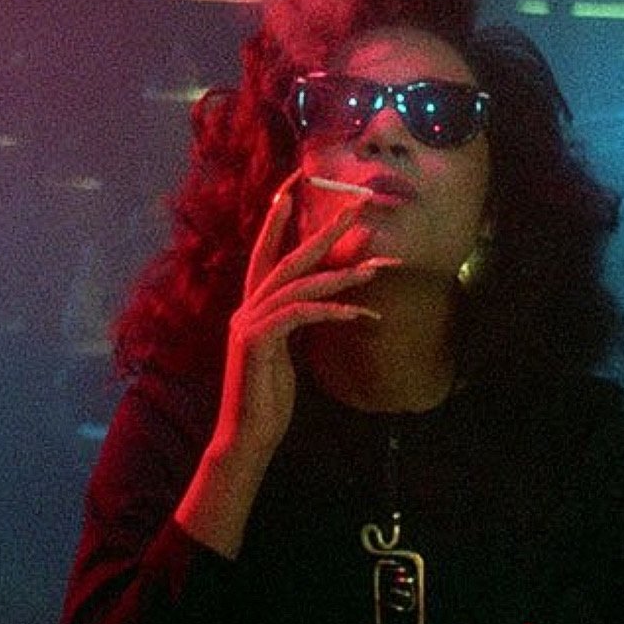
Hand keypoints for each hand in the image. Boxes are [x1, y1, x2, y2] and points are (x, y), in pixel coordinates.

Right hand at [219, 172, 392, 458]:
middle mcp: (246, 308)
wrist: (249, 435)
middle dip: (324, 231)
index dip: (276, 221)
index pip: (265, 255)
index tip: (292, 188)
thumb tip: (318, 302)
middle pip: (288, 259)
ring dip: (341, 275)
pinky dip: (330, 310)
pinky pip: (299, 316)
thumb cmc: (269, 397)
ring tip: (376, 268)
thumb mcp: (284, 353)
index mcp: (252, 307)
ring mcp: (248, 324)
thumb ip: (293, 323)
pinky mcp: (256, 343)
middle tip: (357, 207)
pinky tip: (360, 314)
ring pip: (298, 285)